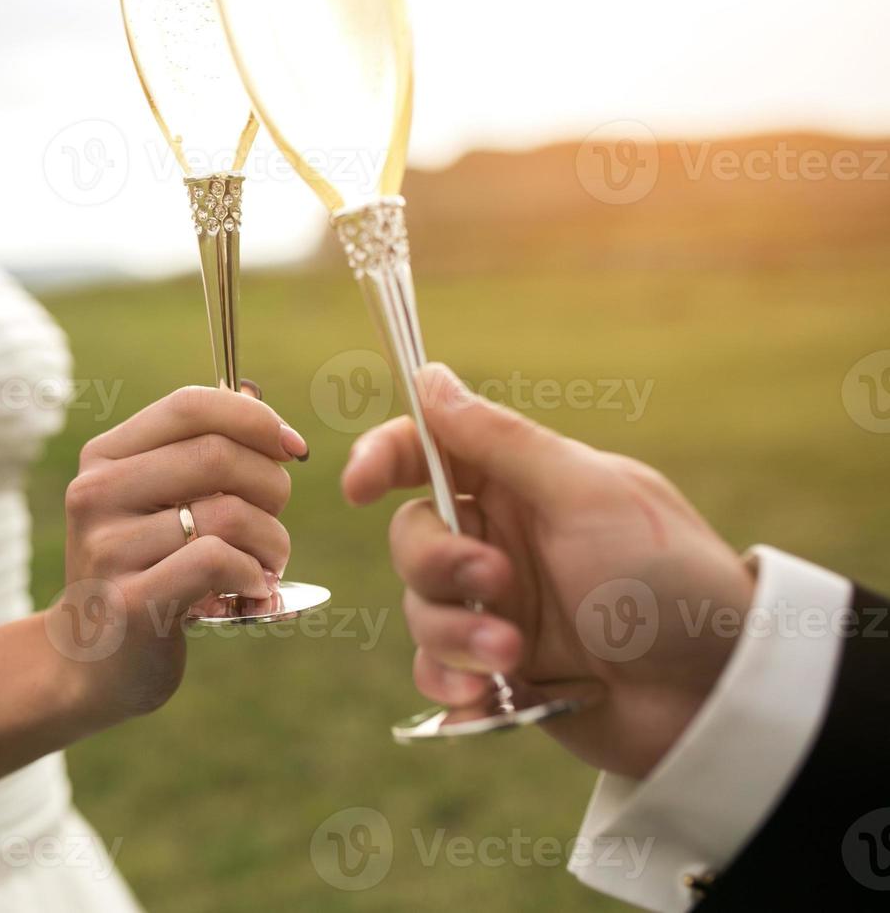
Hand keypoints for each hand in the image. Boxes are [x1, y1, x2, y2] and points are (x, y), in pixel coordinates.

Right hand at [58, 385, 305, 724]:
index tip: (293, 448)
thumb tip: (263, 410)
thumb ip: (200, 454)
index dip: (256, 419)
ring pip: (228, 513)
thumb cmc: (145, 572)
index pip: (191, 406)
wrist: (92, 665)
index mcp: (104, 458)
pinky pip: (220, 561)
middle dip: (272, 485)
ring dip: (272, 540)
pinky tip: (250, 591)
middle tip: (275, 520)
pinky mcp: (131, 602)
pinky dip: (253, 575)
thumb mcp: (158, 504)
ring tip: (269, 563)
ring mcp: (108, 549)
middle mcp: (96, 494)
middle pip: (217, 454)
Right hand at [342, 364, 754, 777]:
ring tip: (513, 660)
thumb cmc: (668, 579)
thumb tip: (430, 377)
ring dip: (455, 635)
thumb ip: (500, 440)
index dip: (383, 459)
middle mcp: (502, 540)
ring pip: (421, 609)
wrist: (718, 696)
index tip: (359, 488)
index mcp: (523, 485)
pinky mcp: (500, 670)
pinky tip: (484, 698)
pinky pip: (438, 670)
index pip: (429, 453)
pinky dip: (450, 682)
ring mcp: (499, 607)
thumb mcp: (586, 495)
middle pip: (413, 537)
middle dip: (440, 566)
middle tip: (497, 586)